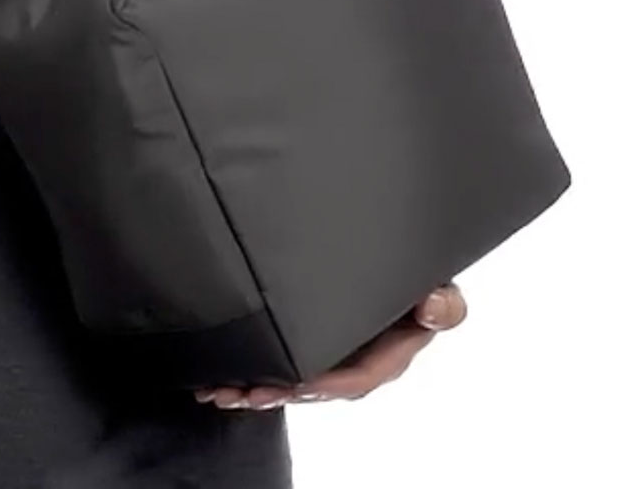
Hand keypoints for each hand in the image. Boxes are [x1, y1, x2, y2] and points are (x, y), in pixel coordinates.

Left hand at [193, 282, 467, 409]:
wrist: (403, 271)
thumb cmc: (421, 285)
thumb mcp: (438, 292)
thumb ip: (443, 304)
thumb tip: (434, 307)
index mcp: (386, 356)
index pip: (356, 378)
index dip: (325, 384)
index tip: (295, 383)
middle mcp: (355, 362)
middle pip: (313, 386)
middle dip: (276, 392)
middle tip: (240, 392)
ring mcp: (330, 356)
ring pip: (290, 380)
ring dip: (255, 388)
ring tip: (222, 391)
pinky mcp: (311, 344)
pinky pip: (280, 364)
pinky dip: (252, 372)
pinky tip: (223, 380)